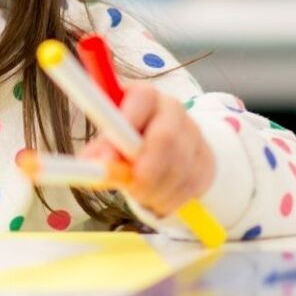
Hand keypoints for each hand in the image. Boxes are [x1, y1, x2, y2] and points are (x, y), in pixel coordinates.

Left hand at [80, 82, 213, 217]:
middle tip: (132, 188)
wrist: (170, 147)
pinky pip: (191, 185)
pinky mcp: (206, 161)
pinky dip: (170, 199)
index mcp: (145, 96)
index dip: (127, 125)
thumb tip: (89, 163)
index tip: (112, 155)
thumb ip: (100, 150)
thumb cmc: (131, 139)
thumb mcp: (111, 139)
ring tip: (140, 194)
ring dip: (156, 189)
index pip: (142, 99)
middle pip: (167, 137)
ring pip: (180, 167)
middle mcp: (173, 110)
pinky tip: (157, 199)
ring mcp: (194, 135)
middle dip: (147, 169)